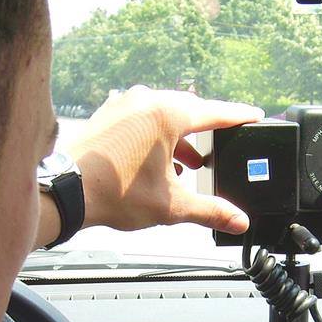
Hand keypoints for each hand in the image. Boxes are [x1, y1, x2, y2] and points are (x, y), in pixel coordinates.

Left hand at [66, 87, 262, 234]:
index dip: (240, 115)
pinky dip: (156, 136)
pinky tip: (158, 161)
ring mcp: (123, 105)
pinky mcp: (107, 115)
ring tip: (188, 164)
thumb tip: (237, 220)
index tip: (255, 114)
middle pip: (189, 110)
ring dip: (180, 138)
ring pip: (163, 115)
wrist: (66, 192)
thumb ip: (210, 211)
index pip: (215, 111)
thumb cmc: (112, 193)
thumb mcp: (172, 205)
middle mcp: (145, 101)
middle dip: (206, 132)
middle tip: (222, 145)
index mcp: (167, 114)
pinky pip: (142, 119)